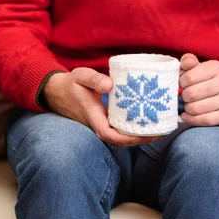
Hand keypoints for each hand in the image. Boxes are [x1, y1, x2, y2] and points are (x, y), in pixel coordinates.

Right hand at [44, 68, 162, 146]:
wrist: (57, 92)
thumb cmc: (70, 84)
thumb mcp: (80, 76)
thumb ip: (94, 79)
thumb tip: (110, 85)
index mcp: (93, 116)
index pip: (110, 135)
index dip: (128, 138)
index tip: (145, 133)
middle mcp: (98, 125)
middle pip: (121, 141)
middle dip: (141, 140)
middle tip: (162, 132)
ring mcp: (101, 125)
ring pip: (122, 138)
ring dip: (140, 137)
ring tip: (160, 130)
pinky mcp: (104, 122)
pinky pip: (120, 132)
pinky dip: (134, 131)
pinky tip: (148, 124)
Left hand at [179, 54, 218, 125]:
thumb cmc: (206, 82)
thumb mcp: (198, 68)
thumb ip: (188, 62)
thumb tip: (185, 62)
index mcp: (217, 68)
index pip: (189, 77)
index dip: (180, 82)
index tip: (182, 84)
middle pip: (191, 94)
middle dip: (184, 97)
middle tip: (185, 96)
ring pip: (196, 108)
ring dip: (187, 108)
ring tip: (188, 105)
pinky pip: (204, 120)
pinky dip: (191, 119)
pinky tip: (187, 116)